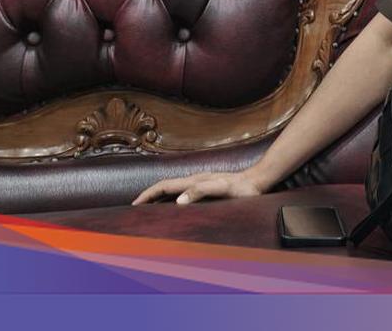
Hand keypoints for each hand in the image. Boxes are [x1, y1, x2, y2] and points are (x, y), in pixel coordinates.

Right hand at [132, 170, 264, 204]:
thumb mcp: (222, 189)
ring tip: (149, 211)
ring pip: (173, 190)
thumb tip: (178, 201)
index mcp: (194, 180)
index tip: (134, 205)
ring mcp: (201, 183)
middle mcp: (195, 180)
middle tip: (136, 210)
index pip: (164, 186)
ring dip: (159, 199)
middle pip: (166, 187)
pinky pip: (183, 193)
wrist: (257, 181)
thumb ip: (200, 192)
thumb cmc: (242, 188)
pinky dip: (172, 200)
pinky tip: (174, 208)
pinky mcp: (207, 188)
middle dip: (149, 196)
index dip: (148, 194)